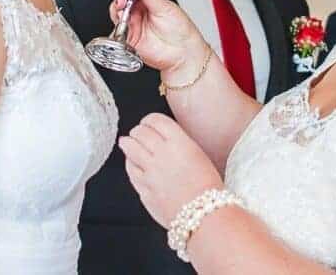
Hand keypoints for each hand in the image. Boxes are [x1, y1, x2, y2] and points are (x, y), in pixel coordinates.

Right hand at [110, 0, 206, 73]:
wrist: (183, 53)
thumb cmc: (181, 31)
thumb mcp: (166, 7)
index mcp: (149, 1)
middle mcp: (139, 12)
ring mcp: (133, 24)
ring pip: (117, 10)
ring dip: (118, 2)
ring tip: (123, 0)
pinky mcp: (129, 37)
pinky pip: (118, 26)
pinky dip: (117, 18)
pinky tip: (121, 13)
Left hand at [118, 113, 222, 227]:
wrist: (204, 215)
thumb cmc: (208, 189)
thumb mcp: (199, 156)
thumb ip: (180, 145)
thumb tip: (165, 140)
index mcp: (179, 142)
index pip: (155, 120)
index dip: (149, 120)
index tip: (148, 122)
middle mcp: (161, 153)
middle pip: (140, 132)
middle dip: (138, 131)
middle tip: (138, 132)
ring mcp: (150, 171)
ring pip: (130, 148)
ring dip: (128, 143)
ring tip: (126, 142)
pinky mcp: (143, 188)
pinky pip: (130, 170)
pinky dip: (129, 163)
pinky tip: (131, 162)